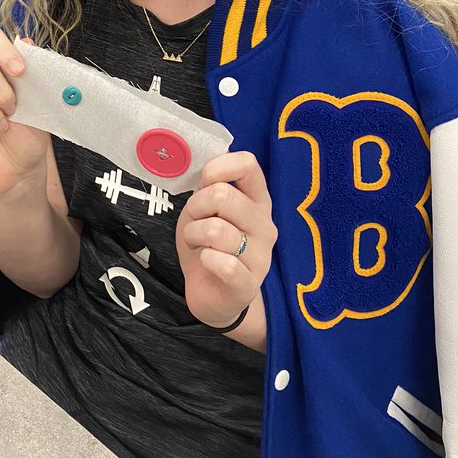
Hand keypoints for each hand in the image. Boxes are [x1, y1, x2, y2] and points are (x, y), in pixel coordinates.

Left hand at [175, 151, 275, 329]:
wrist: (211, 293)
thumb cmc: (207, 244)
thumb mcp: (204, 208)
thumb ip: (210, 185)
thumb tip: (210, 166)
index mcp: (257, 201)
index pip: (248, 165)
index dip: (217, 167)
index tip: (204, 183)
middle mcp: (264, 225)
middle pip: (224, 195)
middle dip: (196, 207)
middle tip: (194, 221)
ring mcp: (260, 257)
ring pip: (216, 230)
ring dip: (193, 235)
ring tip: (197, 243)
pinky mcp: (248, 285)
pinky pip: (225, 264)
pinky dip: (206, 260)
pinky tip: (206, 262)